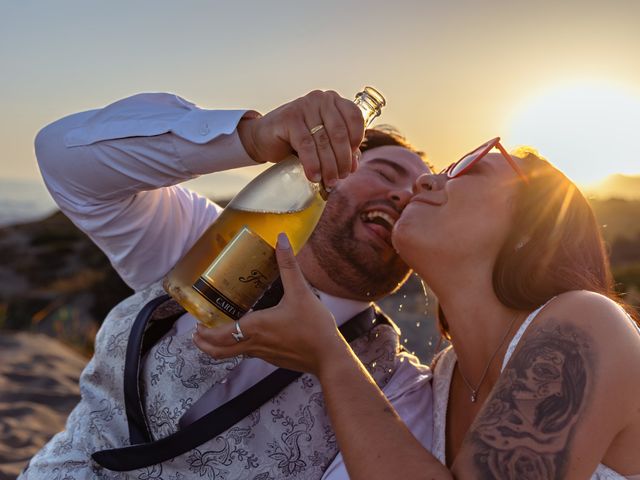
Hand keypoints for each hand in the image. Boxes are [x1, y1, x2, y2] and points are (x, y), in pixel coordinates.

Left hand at [192, 233, 348, 375]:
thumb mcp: (301, 291)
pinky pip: (249, 354)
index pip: (219, 336)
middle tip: (197, 333)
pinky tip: (249, 335)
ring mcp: (263, 354)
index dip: (204, 333)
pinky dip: (239, 347)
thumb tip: (281, 239)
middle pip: (219, 352)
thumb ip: (288, 265)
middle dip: (204, 344)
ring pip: (233, 355)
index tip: (197, 325)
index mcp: (255, 327)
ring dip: (220, 347)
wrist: (329, 356)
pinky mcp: (274, 359)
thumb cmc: (314, 326)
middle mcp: (254, 344)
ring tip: (217, 334)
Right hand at [237, 90, 363, 188]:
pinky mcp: (289, 118)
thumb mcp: (322, 141)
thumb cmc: (297, 139)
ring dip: (328, 166)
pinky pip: (306, 145)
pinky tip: (314, 176)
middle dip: (342, 160)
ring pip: (323, 141)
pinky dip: (312, 163)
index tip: (352, 160)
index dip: (357, 141)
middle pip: (339, 133)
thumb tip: (354, 165)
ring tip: (329, 181)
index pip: (355, 118)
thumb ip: (340, 148)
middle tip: (340, 177)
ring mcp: (304, 106)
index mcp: (333, 101)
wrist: (265, 137)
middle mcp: (321, 99)